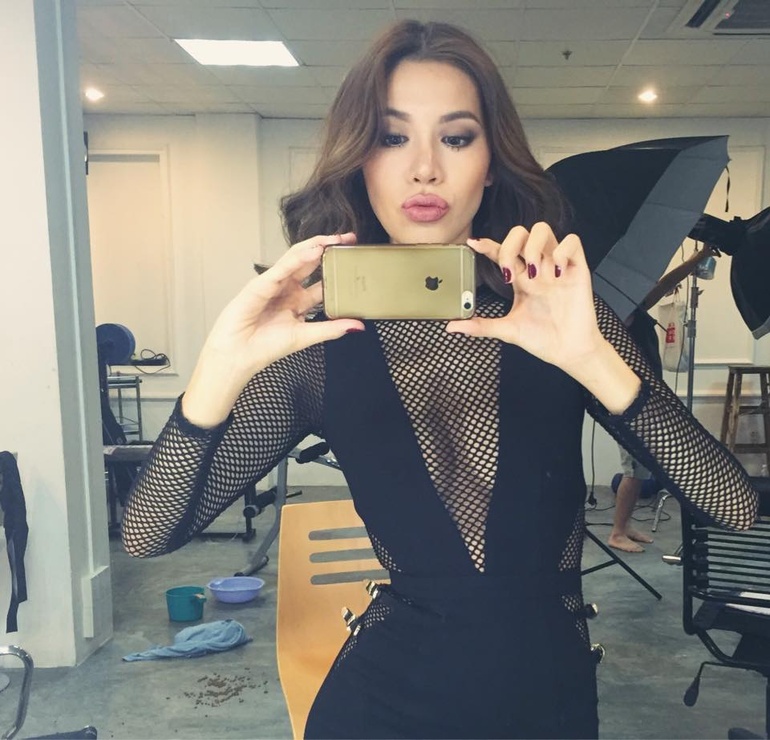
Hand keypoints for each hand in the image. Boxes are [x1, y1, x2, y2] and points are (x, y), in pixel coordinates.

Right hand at [183, 233, 364, 426]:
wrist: (238, 356)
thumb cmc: (265, 347)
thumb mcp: (307, 336)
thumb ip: (332, 329)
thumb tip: (358, 326)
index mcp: (297, 300)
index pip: (320, 279)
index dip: (337, 268)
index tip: (355, 258)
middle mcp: (286, 288)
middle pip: (310, 262)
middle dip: (329, 248)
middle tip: (349, 238)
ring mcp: (273, 284)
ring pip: (296, 258)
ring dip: (315, 246)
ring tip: (334, 238)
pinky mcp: (260, 284)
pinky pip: (282, 269)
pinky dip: (297, 259)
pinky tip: (314, 251)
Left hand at [446, 222, 604, 374]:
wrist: (568, 352)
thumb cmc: (542, 339)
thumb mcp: (507, 331)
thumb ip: (480, 326)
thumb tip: (451, 327)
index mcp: (520, 278)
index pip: (501, 252)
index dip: (487, 245)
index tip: (474, 245)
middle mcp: (537, 268)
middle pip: (521, 233)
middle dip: (511, 245)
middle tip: (510, 271)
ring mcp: (556, 266)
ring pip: (543, 230)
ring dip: (534, 246)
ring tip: (534, 271)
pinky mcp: (578, 269)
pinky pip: (573, 242)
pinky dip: (563, 251)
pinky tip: (558, 272)